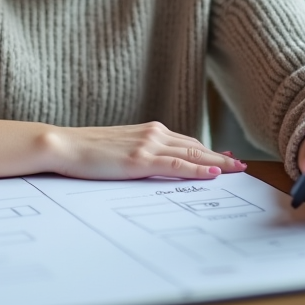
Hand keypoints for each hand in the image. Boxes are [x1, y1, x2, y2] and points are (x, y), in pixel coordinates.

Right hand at [40, 122, 247, 180]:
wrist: (64, 145)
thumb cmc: (85, 150)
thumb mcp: (118, 148)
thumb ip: (137, 151)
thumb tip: (150, 163)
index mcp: (147, 130)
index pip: (185, 141)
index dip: (207, 150)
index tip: (225, 156)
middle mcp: (153, 133)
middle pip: (195, 146)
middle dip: (220, 156)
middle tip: (240, 165)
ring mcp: (148, 145)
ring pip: (192, 154)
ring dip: (217, 163)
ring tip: (237, 170)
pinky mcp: (141, 160)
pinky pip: (177, 165)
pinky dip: (198, 169)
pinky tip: (214, 174)